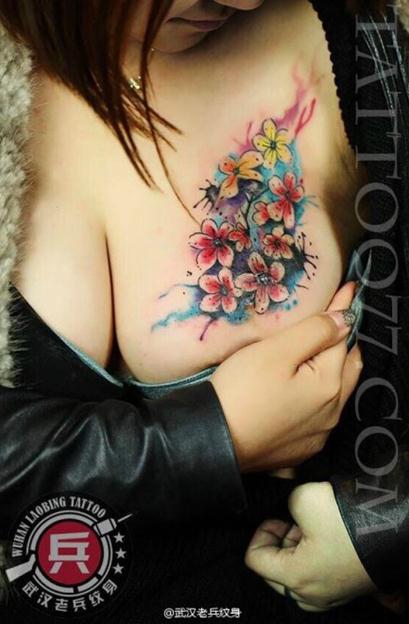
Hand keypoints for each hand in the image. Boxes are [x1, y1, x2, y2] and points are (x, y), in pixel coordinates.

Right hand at [210, 281, 361, 471]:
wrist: (212, 442)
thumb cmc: (241, 392)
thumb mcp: (276, 352)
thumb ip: (314, 332)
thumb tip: (344, 319)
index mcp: (329, 384)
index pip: (342, 337)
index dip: (342, 312)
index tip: (349, 289)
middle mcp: (331, 412)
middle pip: (348, 368)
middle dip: (346, 343)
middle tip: (339, 322)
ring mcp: (317, 434)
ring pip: (336, 394)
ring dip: (335, 371)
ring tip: (324, 352)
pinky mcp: (300, 449)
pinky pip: (320, 416)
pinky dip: (319, 397)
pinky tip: (304, 390)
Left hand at [244, 481, 376, 610]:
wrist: (396, 527)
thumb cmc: (350, 519)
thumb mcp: (303, 498)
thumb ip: (284, 504)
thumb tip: (289, 508)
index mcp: (296, 577)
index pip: (254, 558)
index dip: (261, 532)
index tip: (277, 517)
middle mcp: (313, 593)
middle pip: (274, 571)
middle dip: (279, 543)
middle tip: (292, 522)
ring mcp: (333, 594)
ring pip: (297, 575)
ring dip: (297, 549)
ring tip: (311, 525)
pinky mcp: (348, 586)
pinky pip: (320, 576)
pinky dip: (315, 556)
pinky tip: (327, 534)